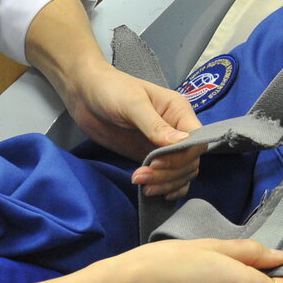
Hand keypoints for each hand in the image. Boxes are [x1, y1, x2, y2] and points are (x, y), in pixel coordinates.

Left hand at [61, 62, 204, 198]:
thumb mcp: (133, 104)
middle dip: (169, 174)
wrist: (85, 94)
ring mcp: (163, 146)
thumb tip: (181, 142)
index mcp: (178, 111)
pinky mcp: (149, 157)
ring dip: (165, 183)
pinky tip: (153, 192)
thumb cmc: (111, 90)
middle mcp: (176, 130)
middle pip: (190, 161)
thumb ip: (155, 125)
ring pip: (181, 173)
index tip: (156, 162)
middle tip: (141, 176)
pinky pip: (168, 178)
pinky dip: (166, 188)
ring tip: (141, 184)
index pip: (196, 140)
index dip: (181, 156)